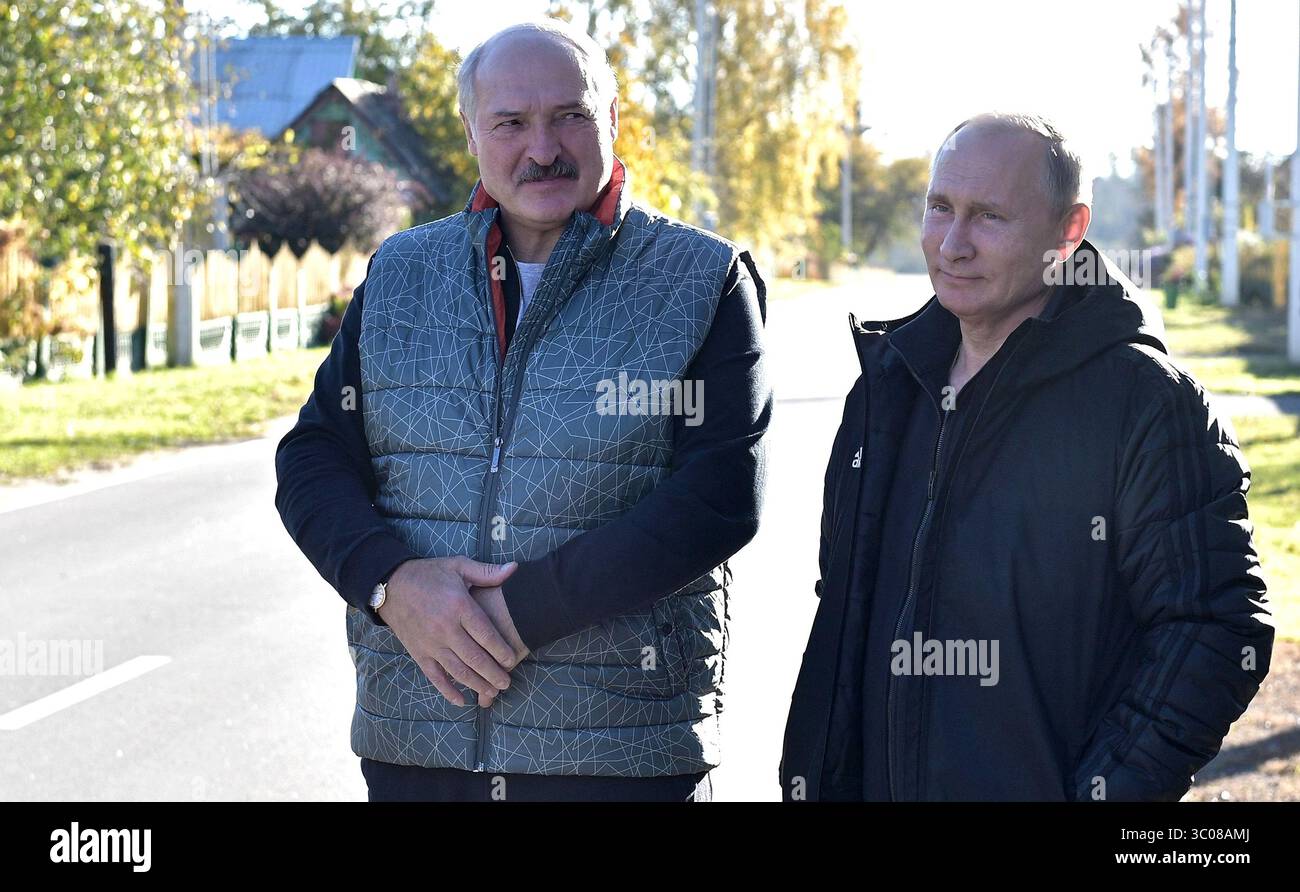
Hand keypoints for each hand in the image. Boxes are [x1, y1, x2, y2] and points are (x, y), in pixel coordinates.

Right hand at [377, 557, 518, 707]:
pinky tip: (461, 701)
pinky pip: (435, 677)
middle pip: (475, 657)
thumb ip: (486, 572)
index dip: (502, 651)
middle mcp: (445, 629)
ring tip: (492, 692)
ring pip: (458, 671)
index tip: (513, 660)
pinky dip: (448, 691)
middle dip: (493, 673)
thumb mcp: (457, 566)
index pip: (486, 635)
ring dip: (476, 684)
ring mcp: (431, 644)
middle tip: (506, 683)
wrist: (391, 584)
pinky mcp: (419, 653)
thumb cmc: (428, 574)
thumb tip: (514, 569)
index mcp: (459, 607)